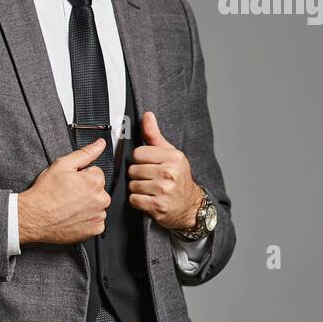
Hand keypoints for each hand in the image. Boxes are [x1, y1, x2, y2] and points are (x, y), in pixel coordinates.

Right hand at [17, 137, 111, 244]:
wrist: (34, 217)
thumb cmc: (45, 193)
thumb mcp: (62, 165)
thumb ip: (85, 153)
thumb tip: (100, 144)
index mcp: (94, 181)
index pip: (96, 173)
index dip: (82, 176)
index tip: (71, 182)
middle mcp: (100, 199)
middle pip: (99, 190)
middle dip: (87, 190)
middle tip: (68, 194)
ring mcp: (98, 216)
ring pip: (98, 205)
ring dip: (88, 205)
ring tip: (69, 206)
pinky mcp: (94, 229)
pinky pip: (96, 221)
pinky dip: (87, 219)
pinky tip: (73, 216)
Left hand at [128, 110, 200, 230]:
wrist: (190, 205)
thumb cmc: (177, 177)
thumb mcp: (170, 153)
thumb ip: (154, 135)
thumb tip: (147, 115)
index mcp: (173, 157)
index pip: (138, 153)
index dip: (140, 160)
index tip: (150, 165)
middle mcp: (169, 173)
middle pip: (133, 170)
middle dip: (138, 175)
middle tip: (150, 179)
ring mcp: (164, 191)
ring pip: (132, 185)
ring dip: (137, 189)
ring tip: (150, 189)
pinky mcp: (158, 206)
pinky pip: (134, 200)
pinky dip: (138, 201)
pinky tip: (148, 199)